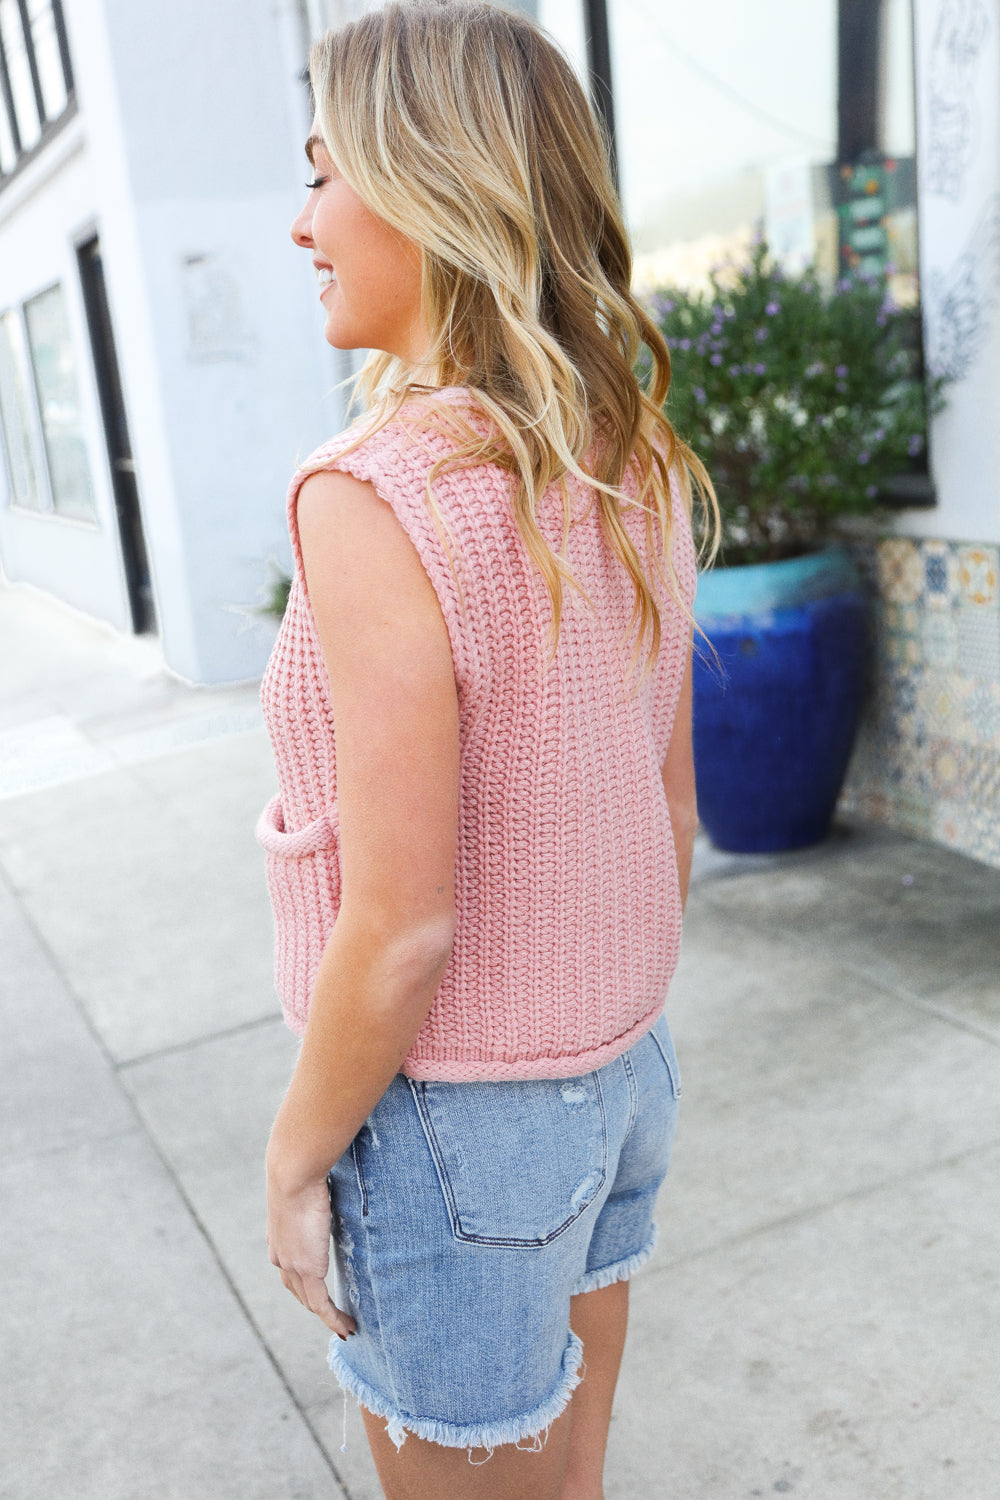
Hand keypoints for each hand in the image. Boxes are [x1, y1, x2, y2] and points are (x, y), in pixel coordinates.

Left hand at [265, 1166, 357, 1338]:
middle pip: (297, 1290)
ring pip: (309, 1301)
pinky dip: (334, 1318)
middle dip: (315, 1305)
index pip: (290, 1269)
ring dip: (327, 1316)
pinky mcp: (307, 1270)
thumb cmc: (302, 1171)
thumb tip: (326, 1182)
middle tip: (334, 1315)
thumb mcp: (306, 1188)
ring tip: (345, 1325)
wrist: (293, 1176)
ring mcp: (292, 1266)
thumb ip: (314, 1196)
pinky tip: (347, 1327)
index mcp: (278, 1239)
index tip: (319, 1289)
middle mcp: (281, 1257)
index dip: (303, 1283)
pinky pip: (322, 1304)